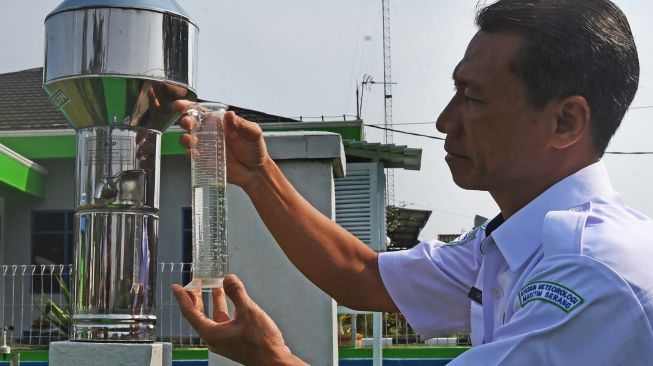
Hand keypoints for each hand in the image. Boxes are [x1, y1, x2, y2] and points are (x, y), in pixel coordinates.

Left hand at [171, 275, 306, 365]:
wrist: (274, 361)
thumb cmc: (261, 342)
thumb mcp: (248, 311)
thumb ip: (237, 293)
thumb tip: (228, 278)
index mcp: (211, 333)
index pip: (190, 313)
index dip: (182, 298)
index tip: (175, 287)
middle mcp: (213, 338)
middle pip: (198, 315)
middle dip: (196, 297)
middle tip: (195, 282)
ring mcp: (223, 340)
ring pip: (211, 317)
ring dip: (212, 301)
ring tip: (214, 286)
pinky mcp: (232, 340)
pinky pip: (221, 321)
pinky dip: (222, 308)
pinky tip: (230, 300)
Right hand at [173, 100, 270, 191]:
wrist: (256, 171)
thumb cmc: (255, 149)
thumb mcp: (253, 133)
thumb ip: (242, 124)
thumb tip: (230, 115)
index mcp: (220, 123)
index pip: (202, 112)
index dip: (190, 107)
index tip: (180, 105)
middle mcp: (211, 133)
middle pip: (192, 124)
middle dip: (186, 121)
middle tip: (187, 122)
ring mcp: (207, 147)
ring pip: (189, 140)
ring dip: (185, 138)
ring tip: (189, 139)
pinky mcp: (206, 161)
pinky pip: (194, 157)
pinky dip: (190, 155)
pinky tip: (193, 153)